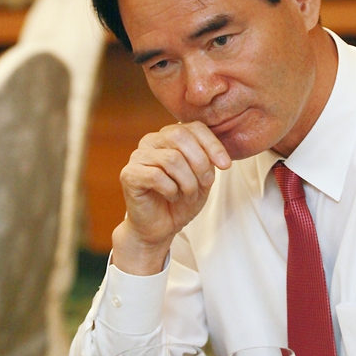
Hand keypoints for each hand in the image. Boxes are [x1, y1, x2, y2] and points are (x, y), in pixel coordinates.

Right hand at [112, 121, 230, 273]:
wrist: (161, 227)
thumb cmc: (182, 200)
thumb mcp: (203, 178)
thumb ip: (207, 160)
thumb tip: (218, 156)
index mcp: (170, 136)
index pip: (194, 127)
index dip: (213, 145)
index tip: (226, 165)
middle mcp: (151, 140)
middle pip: (180, 136)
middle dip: (200, 162)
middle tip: (207, 183)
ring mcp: (138, 156)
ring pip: (171, 158)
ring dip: (188, 182)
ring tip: (189, 195)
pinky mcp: (129, 174)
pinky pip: (156, 176)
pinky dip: (171, 190)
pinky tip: (172, 196)